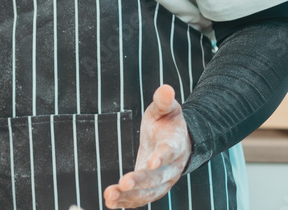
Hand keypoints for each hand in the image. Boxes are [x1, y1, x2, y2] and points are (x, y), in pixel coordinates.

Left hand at [104, 84, 190, 207]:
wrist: (178, 141)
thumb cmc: (168, 122)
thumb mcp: (166, 109)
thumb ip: (164, 101)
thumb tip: (165, 89)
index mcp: (175, 144)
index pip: (169, 151)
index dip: (161, 157)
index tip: (151, 161)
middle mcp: (172, 167)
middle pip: (158, 177)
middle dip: (141, 181)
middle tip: (124, 183)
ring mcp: (163, 180)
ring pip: (149, 192)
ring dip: (130, 196)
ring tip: (110, 197)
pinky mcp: (152, 188)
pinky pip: (141, 198)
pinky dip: (127, 202)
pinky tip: (110, 203)